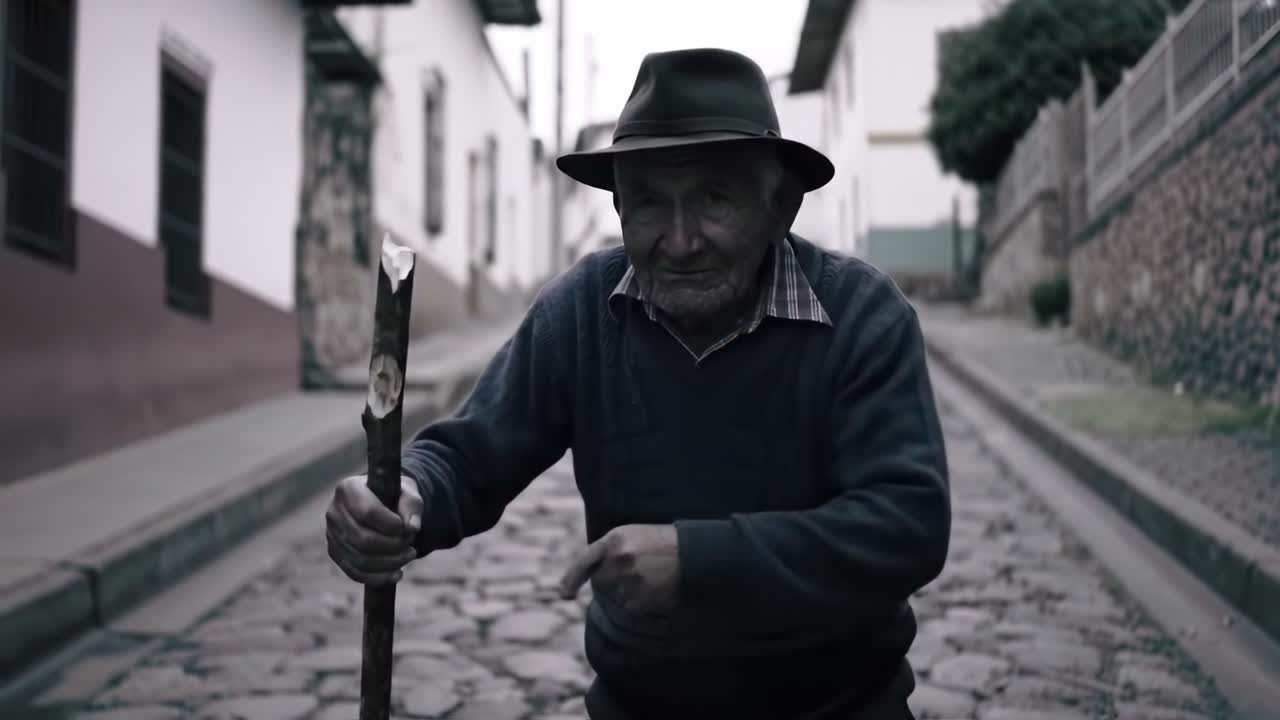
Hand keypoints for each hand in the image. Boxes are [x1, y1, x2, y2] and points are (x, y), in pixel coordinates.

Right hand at [326, 475, 422, 585]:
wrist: (380, 503)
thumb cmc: (394, 496)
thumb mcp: (408, 493)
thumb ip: (412, 507)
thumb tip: (412, 528)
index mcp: (348, 489)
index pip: (367, 512)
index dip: (390, 525)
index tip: (405, 528)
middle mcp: (334, 512)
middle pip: (362, 539)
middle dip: (392, 547)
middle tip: (411, 547)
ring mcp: (332, 534)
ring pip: (359, 559)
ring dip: (389, 563)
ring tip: (408, 557)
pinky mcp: (335, 552)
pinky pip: (354, 572)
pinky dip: (378, 577)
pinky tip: (397, 574)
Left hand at [558, 524, 680, 611]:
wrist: (695, 554)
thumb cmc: (665, 543)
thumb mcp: (634, 535)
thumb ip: (612, 550)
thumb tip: (594, 574)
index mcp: (614, 539)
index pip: (585, 561)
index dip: (572, 578)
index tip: (564, 594)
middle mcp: (617, 559)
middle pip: (600, 581)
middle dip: (611, 582)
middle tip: (636, 574)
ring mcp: (627, 580)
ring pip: (614, 596)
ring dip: (627, 592)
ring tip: (651, 578)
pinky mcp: (638, 599)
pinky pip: (629, 607)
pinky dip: (638, 602)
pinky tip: (654, 589)